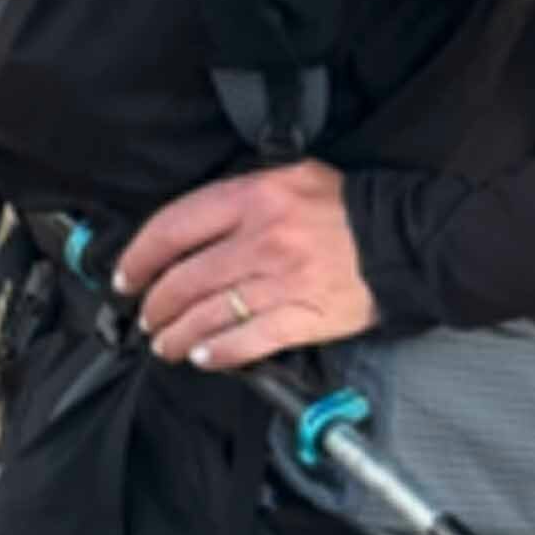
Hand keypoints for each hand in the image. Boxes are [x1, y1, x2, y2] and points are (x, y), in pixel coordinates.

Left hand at [111, 161, 372, 369]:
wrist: (408, 240)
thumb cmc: (348, 209)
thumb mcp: (293, 177)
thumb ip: (242, 194)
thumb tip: (194, 224)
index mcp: (255, 199)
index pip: (174, 227)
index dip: (139, 256)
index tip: (126, 274)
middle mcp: (263, 241)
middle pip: (184, 280)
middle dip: (154, 305)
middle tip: (146, 316)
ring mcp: (282, 283)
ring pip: (207, 316)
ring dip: (175, 336)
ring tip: (164, 345)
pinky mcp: (303, 318)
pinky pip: (246, 342)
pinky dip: (217, 353)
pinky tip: (202, 357)